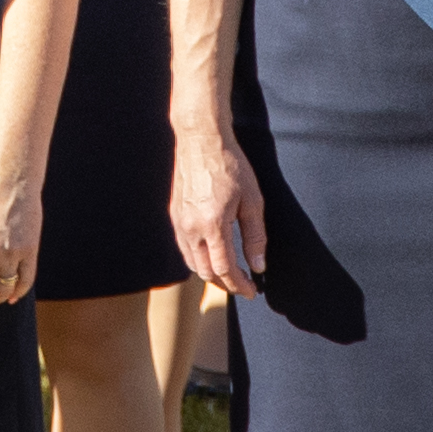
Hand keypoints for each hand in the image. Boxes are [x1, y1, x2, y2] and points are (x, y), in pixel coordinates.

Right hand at [167, 122, 262, 300]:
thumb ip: (255, 237)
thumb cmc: (230, 165)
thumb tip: (258, 266)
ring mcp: (179, 223)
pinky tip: (212, 255)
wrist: (201, 139)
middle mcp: (191, 228)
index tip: (253, 291)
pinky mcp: (174, 216)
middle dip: (226, 284)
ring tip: (230, 273)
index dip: (240, 286)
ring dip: (211, 274)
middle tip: (244, 284)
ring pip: (192, 264)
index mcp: (212, 225)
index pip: (224, 270)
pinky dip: (198, 260)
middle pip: (206, 272)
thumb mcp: (253, 200)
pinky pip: (184, 249)